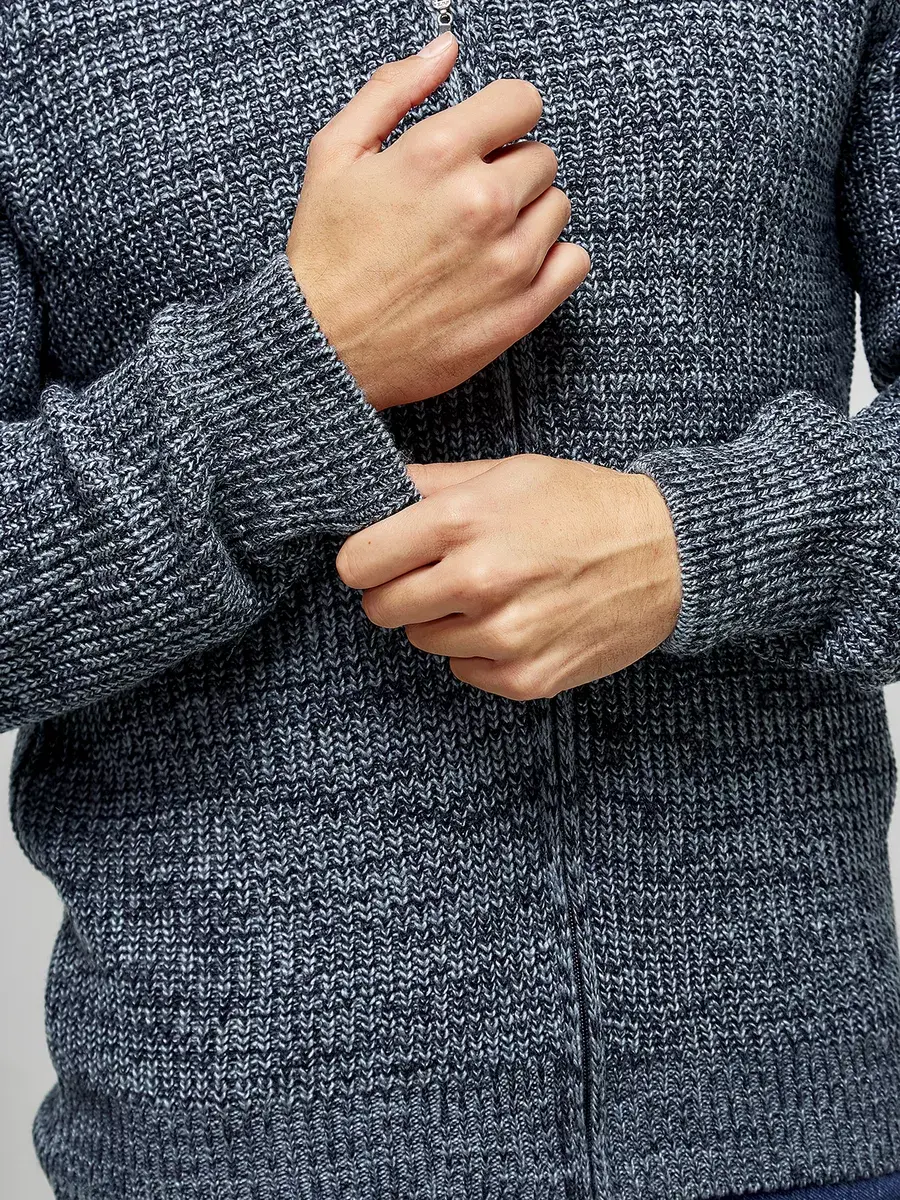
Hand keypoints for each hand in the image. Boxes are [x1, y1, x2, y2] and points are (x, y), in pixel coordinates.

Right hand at [286, 33, 590, 411]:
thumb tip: (447, 47)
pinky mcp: (519, 311)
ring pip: (558, 208)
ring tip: (482, 239)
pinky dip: (553, 261)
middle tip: (468, 200)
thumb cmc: (325, 255)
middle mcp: (482, 202)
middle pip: (542, 157)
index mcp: (438, 154)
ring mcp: (507, 261)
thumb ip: (393, 90)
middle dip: (510, 169)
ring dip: (529, 216)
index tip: (484, 142)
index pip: (522, 102)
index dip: (501, 118)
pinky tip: (512, 267)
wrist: (322, 348)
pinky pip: (574, 263)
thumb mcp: (336, 153)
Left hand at [335, 455, 682, 700]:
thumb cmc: (583, 504)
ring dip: (444, 620)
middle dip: (398, 591)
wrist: (669, 553)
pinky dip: (479, 652)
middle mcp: (477, 582)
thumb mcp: (506, 472)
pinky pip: (464, 671)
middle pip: (380, 609)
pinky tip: (517, 621)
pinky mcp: (525, 678)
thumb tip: (371, 494)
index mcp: (461, 522)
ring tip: (492, 593)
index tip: (384, 557)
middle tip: (436, 576)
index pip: (358, 563)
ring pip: (423, 640)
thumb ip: (431, 484)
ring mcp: (502, 637)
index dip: (367, 559)